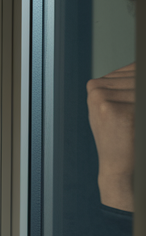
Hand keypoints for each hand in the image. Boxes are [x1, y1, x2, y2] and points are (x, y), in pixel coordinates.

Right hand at [87, 61, 134, 211]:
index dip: (139, 88)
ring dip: (143, 105)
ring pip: (141, 87)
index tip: (134, 107)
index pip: (134, 70)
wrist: (118, 166)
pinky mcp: (113, 110)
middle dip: (142, 95)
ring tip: (134, 122)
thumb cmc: (121, 137)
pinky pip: (141, 100)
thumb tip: (141, 69)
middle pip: (139, 78)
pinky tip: (136, 126)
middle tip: (134, 116)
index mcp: (95, 85)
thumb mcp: (118, 107)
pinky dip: (143, 113)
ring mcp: (102, 98)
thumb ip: (126, 86)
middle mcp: (96, 89)